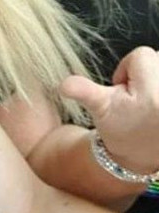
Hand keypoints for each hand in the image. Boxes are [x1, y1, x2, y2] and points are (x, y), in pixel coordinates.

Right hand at [60, 46, 158, 174]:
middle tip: (137, 96)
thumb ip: (82, 91)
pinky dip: (158, 85)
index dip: (127, 69)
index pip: (142, 55)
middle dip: (146, 72)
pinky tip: (155, 101)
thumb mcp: (99, 109)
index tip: (124, 91)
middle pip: (157, 59)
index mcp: (152, 94)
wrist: (142, 157)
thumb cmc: (121, 132)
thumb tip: (63, 85)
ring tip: (149, 99)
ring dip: (155, 78)